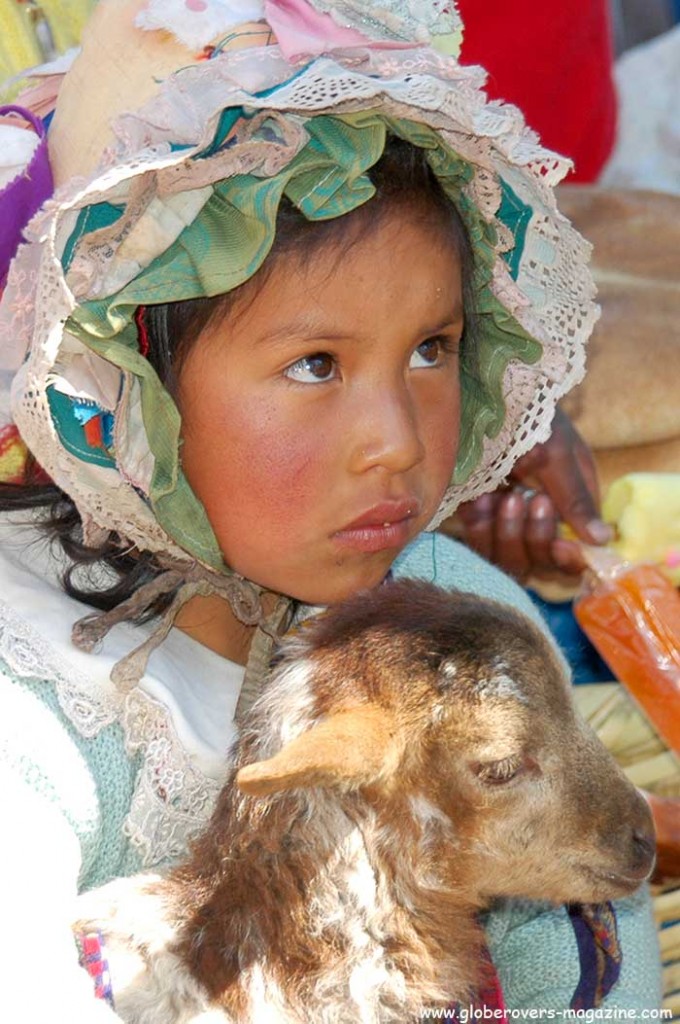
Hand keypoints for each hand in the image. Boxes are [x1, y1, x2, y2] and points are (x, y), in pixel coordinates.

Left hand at [456, 409, 612, 581]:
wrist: (476, 398)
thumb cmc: (525, 418)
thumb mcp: (555, 453)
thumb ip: (575, 499)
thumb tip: (604, 540)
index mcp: (571, 502)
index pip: (574, 550)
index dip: (567, 556)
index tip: (561, 546)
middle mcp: (541, 516)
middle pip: (540, 558)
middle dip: (533, 537)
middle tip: (524, 499)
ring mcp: (508, 518)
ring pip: (509, 556)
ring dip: (505, 530)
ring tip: (502, 495)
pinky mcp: (477, 515)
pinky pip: (479, 541)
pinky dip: (479, 523)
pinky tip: (478, 497)